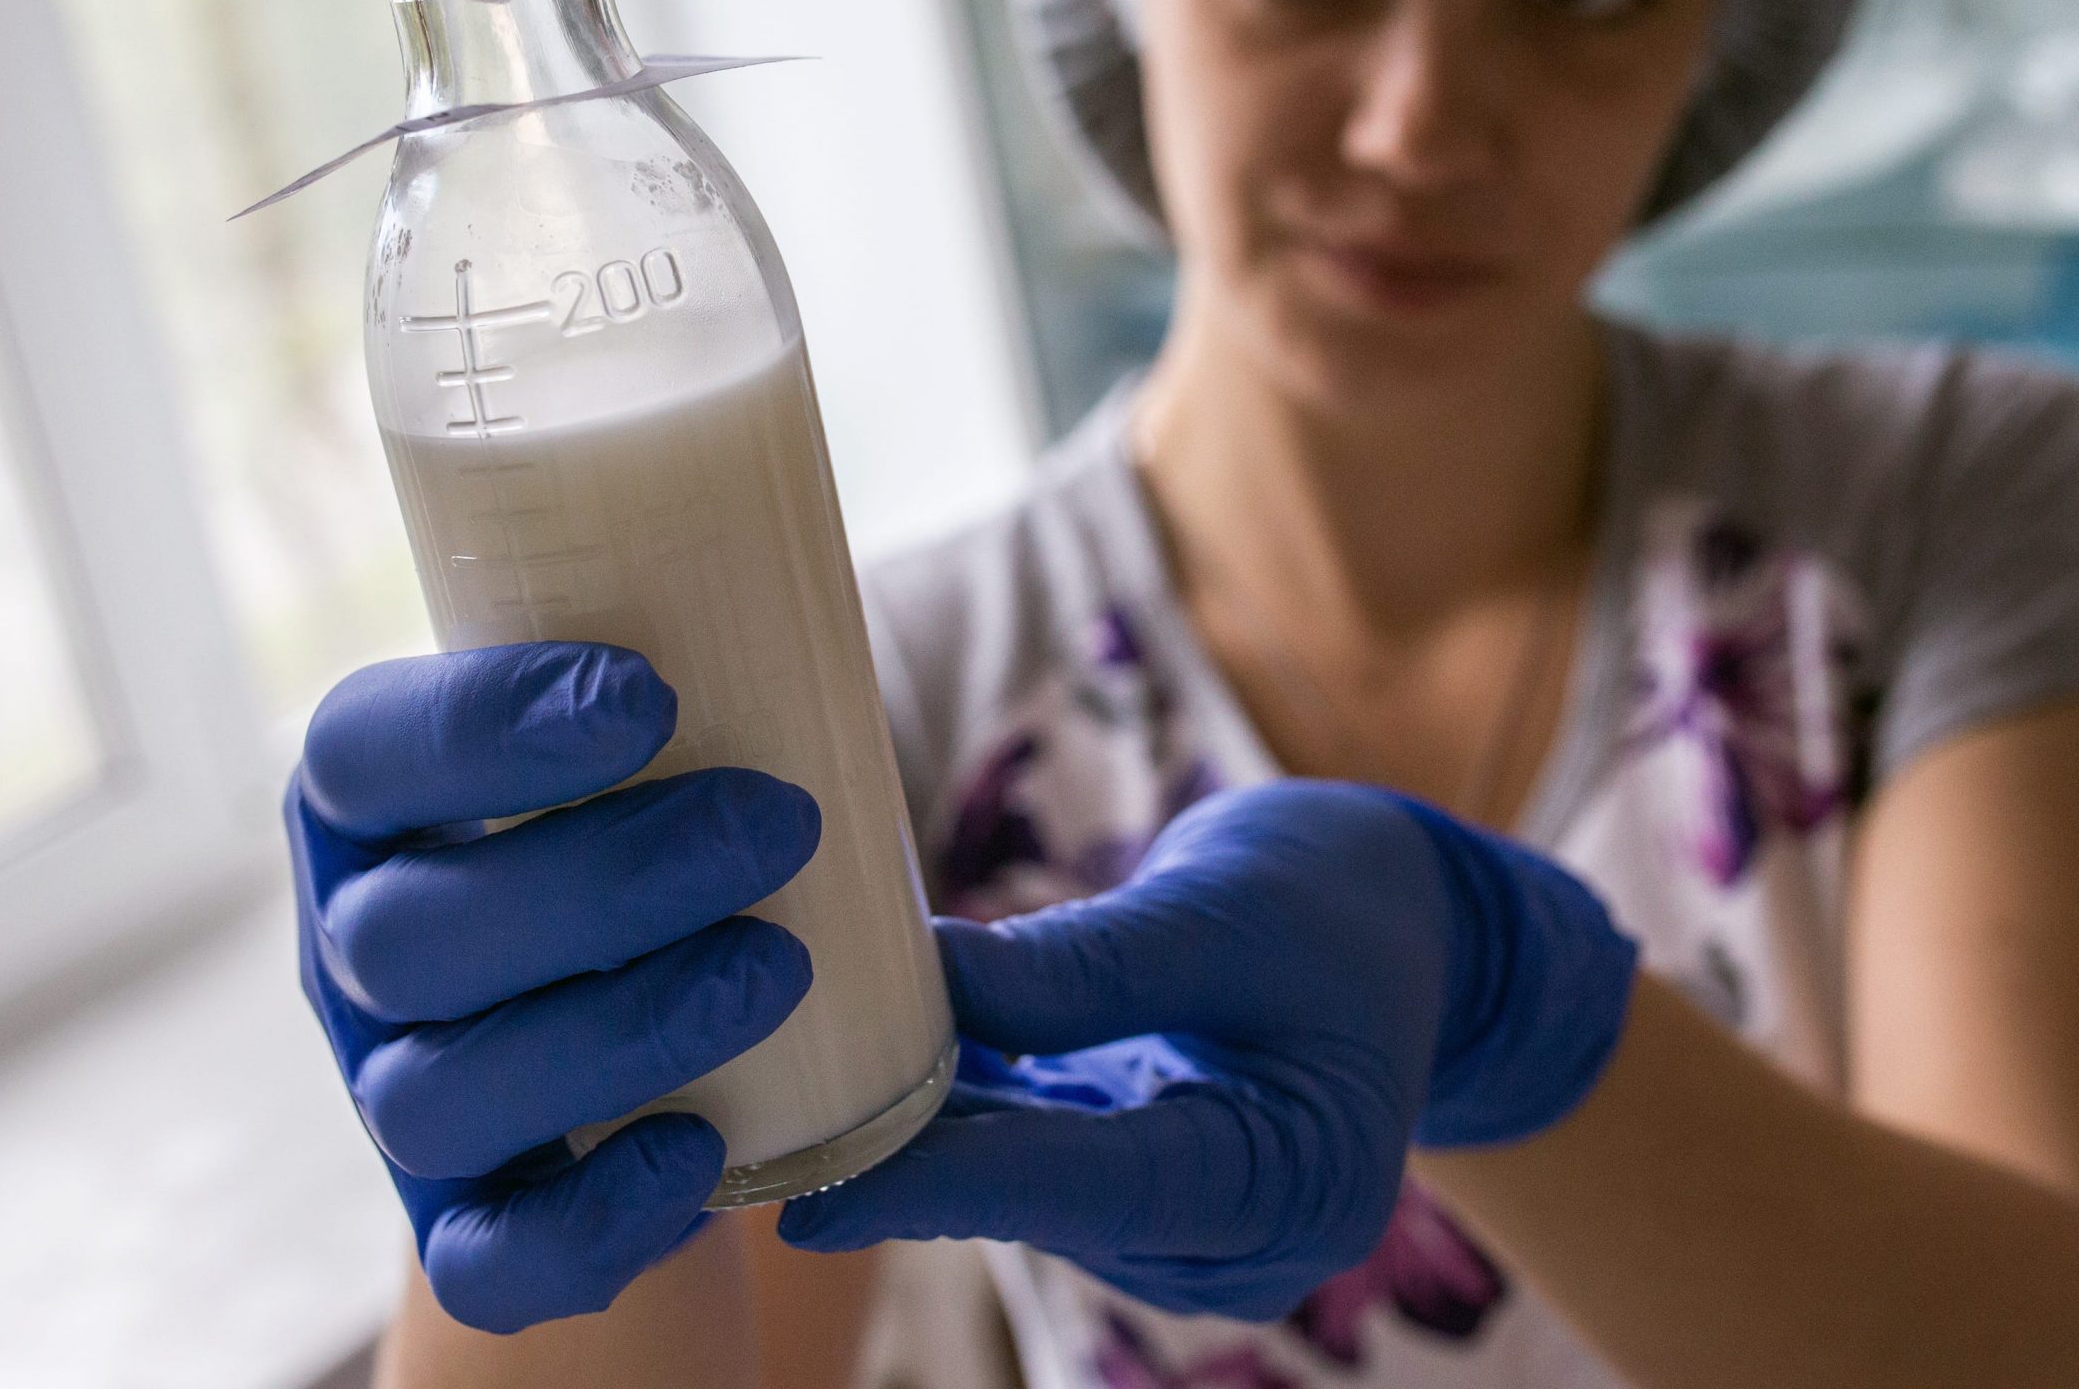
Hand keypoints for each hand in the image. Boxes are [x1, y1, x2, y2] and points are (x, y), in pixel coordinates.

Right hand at [285, 641, 821, 1332]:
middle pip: (415, 933)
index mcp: (367, 807)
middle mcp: (353, 950)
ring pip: (440, 1094)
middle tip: (777, 827)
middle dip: (607, 880)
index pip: (364, 752)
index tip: (648, 696)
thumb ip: (653, 675)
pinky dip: (590, 1220)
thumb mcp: (620, 747)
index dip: (485, 723)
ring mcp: (392, 1094)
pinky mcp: (461, 1220)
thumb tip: (778, 551)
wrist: (635, 1046)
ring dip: (618, 1031)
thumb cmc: (640, 836)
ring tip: (779, 972)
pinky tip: (704, 1156)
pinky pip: (485, 1257)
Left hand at [779, 780, 1635, 1319]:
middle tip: (748, 1124)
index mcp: (1289, 1184)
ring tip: (764, 1082)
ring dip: (900, 1128)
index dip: (951, 1188)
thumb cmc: (1331, 901)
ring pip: (1009, 1182)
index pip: (1093, 1190)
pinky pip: (1014, 1149)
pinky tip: (835, 1054)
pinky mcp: (1125, 1182)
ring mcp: (1175, 1225)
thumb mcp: (1220, 910)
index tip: (817, 1193)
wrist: (1394, 919)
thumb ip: (1084, 964)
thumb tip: (922, 981)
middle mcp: (1230, 1241)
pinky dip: (938, 1102)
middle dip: (898, 1158)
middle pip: (1036, 1200)